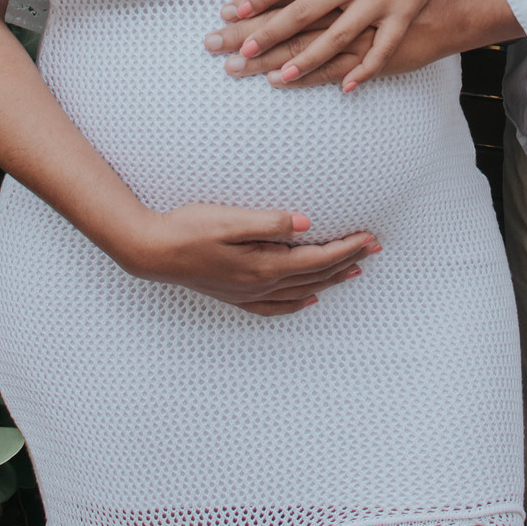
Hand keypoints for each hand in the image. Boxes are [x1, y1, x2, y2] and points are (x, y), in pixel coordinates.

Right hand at [117, 202, 379, 316]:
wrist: (151, 252)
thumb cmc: (188, 228)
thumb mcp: (229, 219)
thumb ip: (268, 222)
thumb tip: (304, 223)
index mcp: (264, 265)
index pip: (317, 258)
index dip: (347, 247)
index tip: (370, 237)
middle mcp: (260, 285)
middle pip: (315, 275)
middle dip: (348, 261)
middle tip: (375, 248)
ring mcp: (248, 294)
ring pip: (301, 290)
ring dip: (331, 280)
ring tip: (355, 271)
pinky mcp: (236, 296)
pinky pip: (277, 307)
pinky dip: (298, 303)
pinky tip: (309, 300)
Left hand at [223, 0, 524, 88]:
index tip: (229, 14)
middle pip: (303, 10)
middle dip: (268, 33)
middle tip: (237, 52)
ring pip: (337, 36)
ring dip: (306, 59)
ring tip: (277, 78)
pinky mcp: (403, 14)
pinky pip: (382, 48)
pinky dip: (365, 70)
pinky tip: (345, 89)